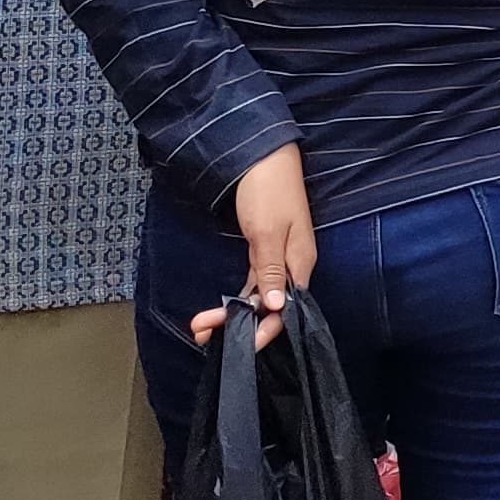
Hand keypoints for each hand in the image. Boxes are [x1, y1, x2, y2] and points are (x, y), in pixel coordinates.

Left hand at [190, 143, 312, 349]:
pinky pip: (254, 283)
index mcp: (300, 263)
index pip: (286, 309)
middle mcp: (292, 265)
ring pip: (259, 297)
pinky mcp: (264, 250)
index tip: (238, 345)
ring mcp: (278, 258)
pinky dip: (237, 297)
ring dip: (232, 312)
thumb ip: (272, 270)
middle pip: (270, 307)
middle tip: (201, 333)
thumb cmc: (268, 190)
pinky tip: (223, 307)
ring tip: (200, 326)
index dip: (263, 330)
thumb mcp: (267, 231)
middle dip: (239, 325)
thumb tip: (278, 307)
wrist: (262, 154)